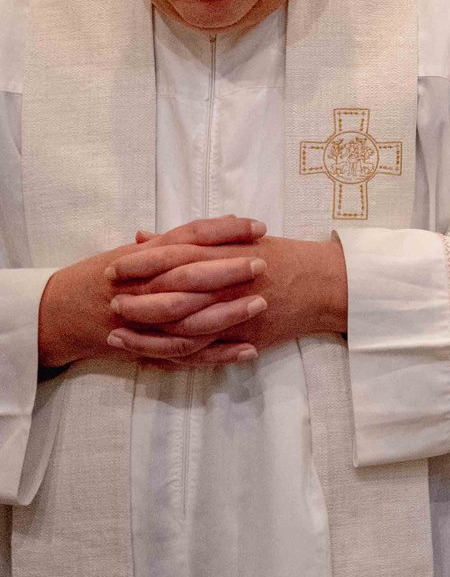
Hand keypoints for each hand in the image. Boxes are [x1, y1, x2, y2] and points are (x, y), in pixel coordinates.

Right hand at [36, 215, 265, 368]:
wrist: (60, 313)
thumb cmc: (108, 276)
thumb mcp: (140, 252)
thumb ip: (183, 240)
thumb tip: (230, 222)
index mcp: (145, 257)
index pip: (190, 237)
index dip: (225, 231)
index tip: (258, 227)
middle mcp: (144, 287)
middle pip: (190, 277)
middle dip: (228, 271)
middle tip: (262, 264)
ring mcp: (144, 321)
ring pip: (189, 319)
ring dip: (227, 313)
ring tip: (260, 304)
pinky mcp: (148, 348)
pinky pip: (185, 355)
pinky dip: (218, 354)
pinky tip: (249, 350)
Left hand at [106, 230, 347, 364]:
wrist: (324, 283)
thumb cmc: (285, 256)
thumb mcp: (240, 238)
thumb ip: (193, 238)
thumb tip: (144, 235)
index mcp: (224, 253)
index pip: (173, 255)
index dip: (141, 263)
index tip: (114, 268)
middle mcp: (225, 281)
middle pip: (170, 292)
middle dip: (137, 299)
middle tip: (111, 302)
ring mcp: (232, 310)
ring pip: (179, 326)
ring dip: (145, 332)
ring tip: (117, 335)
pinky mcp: (239, 335)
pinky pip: (200, 349)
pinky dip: (173, 354)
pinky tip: (150, 357)